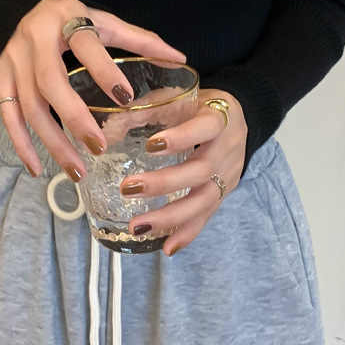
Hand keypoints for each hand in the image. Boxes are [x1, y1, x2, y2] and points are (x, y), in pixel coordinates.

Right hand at [0, 0, 186, 178]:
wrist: (18, 8)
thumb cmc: (70, 19)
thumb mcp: (103, 21)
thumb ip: (138, 40)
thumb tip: (180, 58)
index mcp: (66, 18)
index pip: (85, 44)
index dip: (104, 71)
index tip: (126, 100)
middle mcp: (35, 38)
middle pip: (51, 82)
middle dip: (75, 118)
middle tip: (100, 148)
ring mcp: (13, 59)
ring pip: (29, 105)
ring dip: (52, 141)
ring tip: (77, 170)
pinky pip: (8, 115)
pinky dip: (21, 144)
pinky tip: (38, 168)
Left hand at [121, 89, 247, 256]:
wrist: (238, 116)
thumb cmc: (198, 105)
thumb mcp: (176, 97)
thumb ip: (143, 110)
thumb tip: (105, 133)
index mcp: (218, 118)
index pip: (205, 128)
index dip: (181, 138)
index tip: (150, 145)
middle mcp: (227, 148)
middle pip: (201, 170)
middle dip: (165, 183)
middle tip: (129, 189)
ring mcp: (228, 174)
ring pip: (204, 200)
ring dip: (170, 216)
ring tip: (138, 227)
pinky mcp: (223, 192)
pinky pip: (207, 216)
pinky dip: (187, 232)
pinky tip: (167, 247)